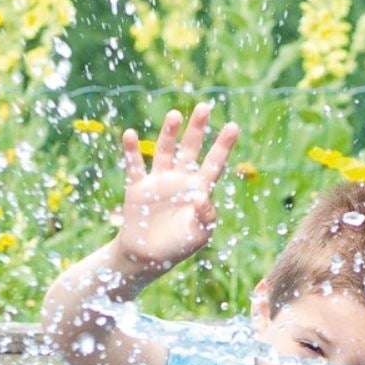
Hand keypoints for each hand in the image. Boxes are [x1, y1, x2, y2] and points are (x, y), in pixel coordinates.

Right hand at [110, 103, 241, 274]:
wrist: (147, 257)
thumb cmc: (178, 247)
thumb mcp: (198, 235)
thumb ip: (205, 217)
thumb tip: (203, 198)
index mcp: (198, 189)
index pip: (214, 163)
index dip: (223, 145)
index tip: (233, 126)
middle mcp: (180, 180)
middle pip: (190, 149)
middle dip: (197, 129)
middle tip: (204, 107)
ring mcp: (158, 181)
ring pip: (164, 151)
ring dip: (168, 133)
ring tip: (175, 115)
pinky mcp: (137, 187)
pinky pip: (134, 165)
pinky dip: (131, 150)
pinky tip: (130, 135)